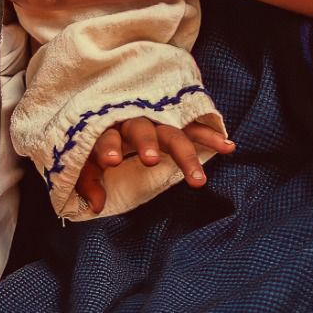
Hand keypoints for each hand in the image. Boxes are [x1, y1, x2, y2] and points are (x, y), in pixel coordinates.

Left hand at [74, 113, 234, 213]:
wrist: (109, 107)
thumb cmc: (98, 142)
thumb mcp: (83, 162)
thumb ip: (86, 181)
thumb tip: (96, 205)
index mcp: (105, 128)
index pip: (104, 135)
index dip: (107, 146)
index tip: (111, 159)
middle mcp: (132, 120)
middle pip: (141, 129)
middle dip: (146, 142)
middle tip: (151, 159)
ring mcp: (156, 119)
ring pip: (173, 133)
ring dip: (186, 152)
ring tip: (198, 180)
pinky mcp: (175, 121)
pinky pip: (194, 128)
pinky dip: (210, 135)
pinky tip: (228, 146)